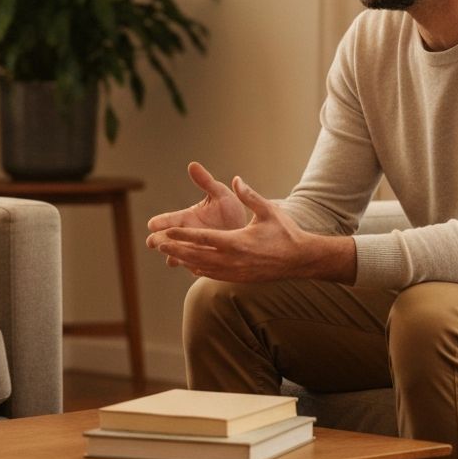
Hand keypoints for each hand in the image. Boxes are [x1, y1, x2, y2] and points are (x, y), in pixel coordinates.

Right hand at [146, 162, 246, 267]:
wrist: (245, 231)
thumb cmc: (230, 209)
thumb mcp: (219, 193)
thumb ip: (205, 181)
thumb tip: (192, 164)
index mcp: (186, 218)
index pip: (168, 219)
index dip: (159, 222)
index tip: (152, 224)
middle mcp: (185, 234)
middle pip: (165, 238)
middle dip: (159, 240)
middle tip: (153, 242)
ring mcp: (192, 249)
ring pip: (176, 254)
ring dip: (173, 255)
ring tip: (170, 259)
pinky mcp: (201, 261)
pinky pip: (193, 265)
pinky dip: (190, 265)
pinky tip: (191, 268)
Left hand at [147, 176, 355, 283]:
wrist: (301, 260)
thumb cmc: (285, 233)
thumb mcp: (268, 210)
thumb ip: (250, 195)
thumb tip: (236, 180)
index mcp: (237, 242)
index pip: (203, 239)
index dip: (182, 235)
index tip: (166, 232)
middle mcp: (233, 260)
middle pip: (197, 255)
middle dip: (175, 249)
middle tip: (156, 244)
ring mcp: (236, 272)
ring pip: (203, 267)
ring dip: (184, 260)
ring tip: (167, 254)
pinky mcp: (240, 278)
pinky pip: (214, 275)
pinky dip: (199, 270)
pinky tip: (190, 265)